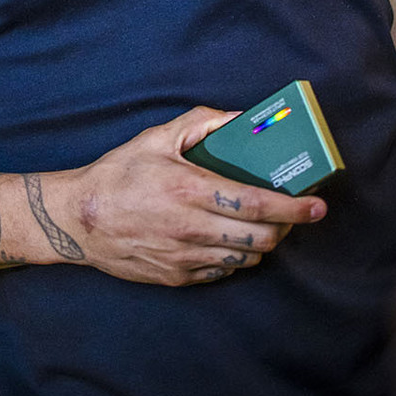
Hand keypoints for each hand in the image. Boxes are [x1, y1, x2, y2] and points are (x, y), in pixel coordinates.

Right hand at [59, 107, 327, 285]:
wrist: (79, 220)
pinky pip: (222, 272)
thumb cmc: (119, 173)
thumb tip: (241, 118)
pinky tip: (231, 239)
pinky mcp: (177, 277)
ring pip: (244, 258)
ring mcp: (184, 257)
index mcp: (188, 189)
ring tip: (264, 225)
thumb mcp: (156, 138)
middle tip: (292, 213)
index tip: (316, 205)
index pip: (255, 204)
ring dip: (262, 243)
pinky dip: (236, 257)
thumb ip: (201, 123)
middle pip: (259, 238)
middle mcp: (189, 228)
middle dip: (285, 228)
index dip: (292, 208)